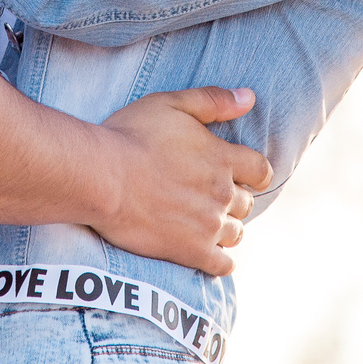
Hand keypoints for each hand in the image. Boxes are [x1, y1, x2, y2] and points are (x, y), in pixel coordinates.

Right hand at [93, 86, 274, 276]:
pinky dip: (221, 262)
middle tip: (210, 197)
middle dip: (234, 200)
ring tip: (205, 224)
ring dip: (226, 228)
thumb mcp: (172, 104)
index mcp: (222, 158)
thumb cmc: (131, 135)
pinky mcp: (191, 251)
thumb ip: (213, 100)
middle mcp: (222, 193)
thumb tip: (249, 98)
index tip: (246, 176)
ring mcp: (209, 225)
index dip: (256, 173)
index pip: (260, 170)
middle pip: (247, 203)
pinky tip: (209, 256)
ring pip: (236, 233)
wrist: (101, 177)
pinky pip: (222, 265)